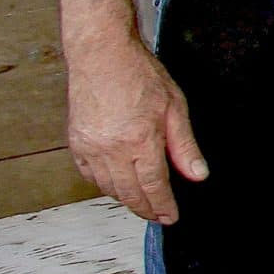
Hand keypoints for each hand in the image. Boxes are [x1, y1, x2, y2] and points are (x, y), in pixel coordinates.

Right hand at [66, 40, 206, 223]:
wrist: (102, 56)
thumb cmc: (138, 74)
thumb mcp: (175, 107)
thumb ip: (185, 146)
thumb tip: (197, 174)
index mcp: (139, 141)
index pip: (153, 186)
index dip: (163, 205)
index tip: (170, 217)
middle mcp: (111, 149)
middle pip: (129, 193)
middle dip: (145, 208)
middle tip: (158, 215)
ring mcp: (90, 148)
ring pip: (108, 188)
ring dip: (126, 198)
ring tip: (142, 201)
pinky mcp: (76, 144)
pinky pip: (90, 176)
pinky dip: (105, 184)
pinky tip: (117, 183)